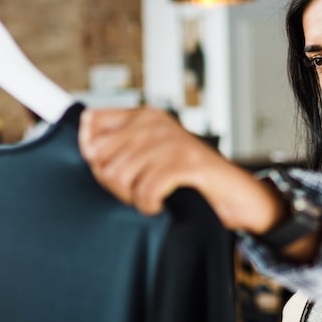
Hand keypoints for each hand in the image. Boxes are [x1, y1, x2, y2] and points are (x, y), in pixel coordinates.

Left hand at [78, 107, 285, 233]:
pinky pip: (146, 189)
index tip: (110, 169)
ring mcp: (172, 141)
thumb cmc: (189, 179)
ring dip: (131, 197)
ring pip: (119, 175)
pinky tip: (158, 205)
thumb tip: (86, 147)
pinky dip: (149, 205)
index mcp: (144, 116)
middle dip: (111, 183)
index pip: (91, 122)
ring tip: (148, 197)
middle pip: (100, 156)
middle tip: (134, 191)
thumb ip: (119, 149)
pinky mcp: (187, 162)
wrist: (235, 195)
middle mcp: (155, 123)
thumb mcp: (151, 157)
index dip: (91, 153)